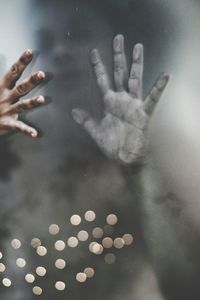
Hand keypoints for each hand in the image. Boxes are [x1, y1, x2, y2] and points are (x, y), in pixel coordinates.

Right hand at [0, 50, 44, 136]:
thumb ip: (3, 80)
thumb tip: (6, 64)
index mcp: (1, 88)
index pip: (12, 72)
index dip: (21, 62)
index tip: (29, 52)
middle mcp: (6, 98)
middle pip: (20, 87)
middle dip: (31, 81)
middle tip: (42, 74)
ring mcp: (7, 111)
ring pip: (22, 105)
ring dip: (32, 102)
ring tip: (42, 99)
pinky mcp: (8, 124)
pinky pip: (18, 127)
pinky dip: (27, 130)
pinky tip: (35, 134)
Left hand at [72, 35, 168, 164]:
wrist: (125, 158)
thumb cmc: (112, 145)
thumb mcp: (96, 131)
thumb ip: (86, 121)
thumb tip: (73, 111)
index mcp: (109, 102)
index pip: (102, 80)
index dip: (98, 66)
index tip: (93, 51)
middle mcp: (121, 99)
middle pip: (119, 73)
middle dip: (118, 56)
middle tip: (118, 38)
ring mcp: (133, 104)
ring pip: (135, 80)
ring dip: (136, 64)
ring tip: (138, 47)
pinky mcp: (143, 113)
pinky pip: (152, 98)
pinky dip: (158, 87)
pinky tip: (165, 75)